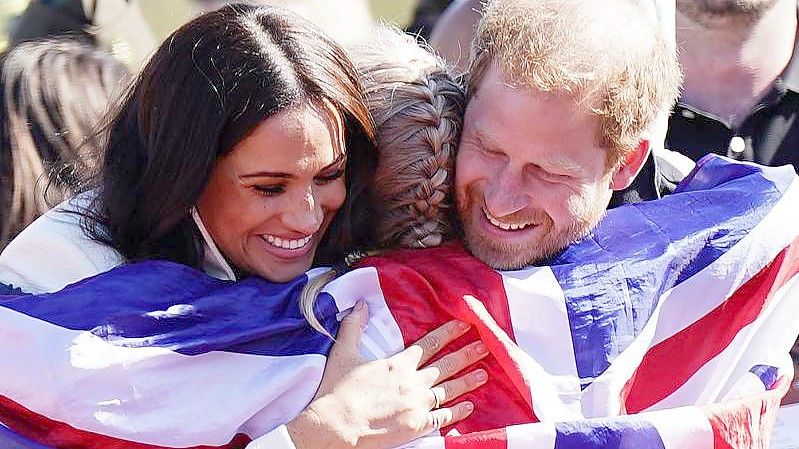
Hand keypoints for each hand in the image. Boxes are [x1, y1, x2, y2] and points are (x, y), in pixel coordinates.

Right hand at [287, 301, 488, 448]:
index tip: (464, 324)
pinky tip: (469, 407)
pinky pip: (443, 417)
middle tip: (485, 346)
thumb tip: (360, 304)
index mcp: (398, 364)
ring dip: (468, 381)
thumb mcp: (343, 353)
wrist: (336, 426)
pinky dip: (458, 412)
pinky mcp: (417, 425)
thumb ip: (353, 327)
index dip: (448, 333)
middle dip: (467, 354)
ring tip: (483, 373)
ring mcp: (417, 404)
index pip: (429, 343)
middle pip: (446, 365)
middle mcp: (412, 381)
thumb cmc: (338, 391)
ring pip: (449, 389)